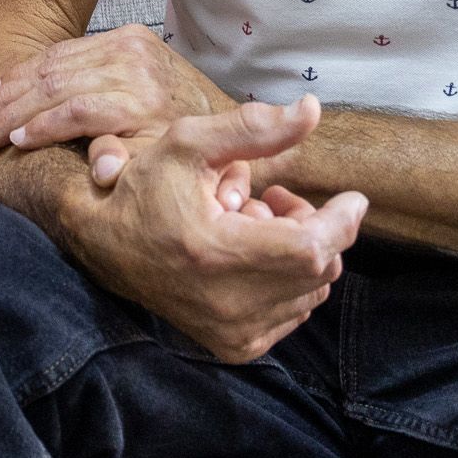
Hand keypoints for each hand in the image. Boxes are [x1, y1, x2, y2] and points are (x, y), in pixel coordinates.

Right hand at [0, 25, 230, 151]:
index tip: (8, 145)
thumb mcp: (162, 165)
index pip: (77, 110)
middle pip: (59, 83)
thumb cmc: (182, 150)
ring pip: (55, 63)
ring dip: (12, 88)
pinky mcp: (125, 34)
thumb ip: (126, 161)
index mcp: (144, 100)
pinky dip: (29, 69)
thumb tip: (103, 171)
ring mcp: (130, 44)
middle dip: (13, 109)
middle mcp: (136, 64)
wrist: (216, 112)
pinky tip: (2, 87)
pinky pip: (64, 49)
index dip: (39, 128)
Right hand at [71, 97, 364, 363]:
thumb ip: (254, 128)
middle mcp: (229, 302)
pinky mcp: (236, 346)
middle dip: (315, 229)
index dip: (342, 220)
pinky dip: (287, 284)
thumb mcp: (190, 143)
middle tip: (276, 202)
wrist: (105, 247)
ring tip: (255, 228)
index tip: (352, 198)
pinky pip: (294, 313)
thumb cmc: (145, 187)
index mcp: (218, 251)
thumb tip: (311, 111)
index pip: (314, 246)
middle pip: (320, 268)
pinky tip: (251, 259)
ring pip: (312, 291)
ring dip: (300, 256)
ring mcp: (234, 330)